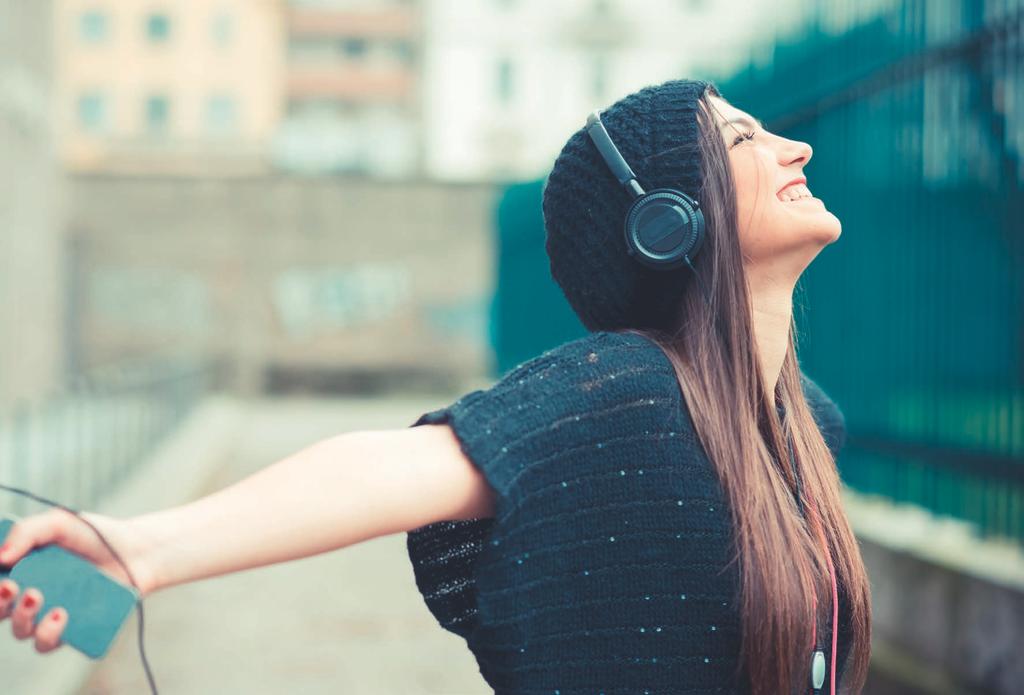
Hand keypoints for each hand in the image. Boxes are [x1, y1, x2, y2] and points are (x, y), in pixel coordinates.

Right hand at [0, 508, 157, 653]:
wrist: (138, 551)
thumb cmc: (95, 536)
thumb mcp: (61, 523)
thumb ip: (28, 532)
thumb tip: (0, 557)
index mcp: (22, 571)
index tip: (0, 578)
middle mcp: (31, 596)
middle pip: (0, 610)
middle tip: (10, 587)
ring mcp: (50, 615)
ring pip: (21, 630)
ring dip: (22, 618)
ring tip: (38, 596)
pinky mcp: (72, 630)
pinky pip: (49, 643)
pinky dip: (48, 634)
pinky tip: (61, 615)